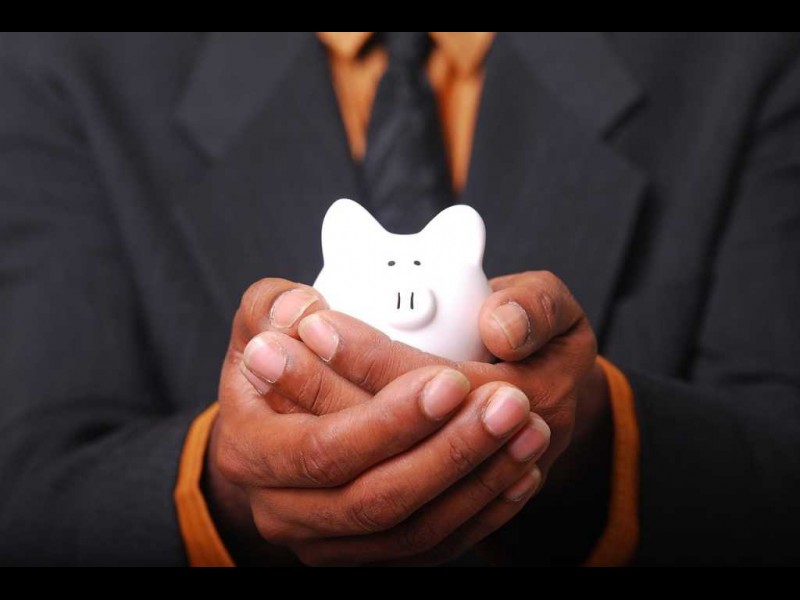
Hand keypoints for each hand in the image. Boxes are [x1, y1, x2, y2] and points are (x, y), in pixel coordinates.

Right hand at [205, 279, 549, 565]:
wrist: (281, 422)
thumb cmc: (280, 357)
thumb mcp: (266, 316)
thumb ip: (274, 303)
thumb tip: (303, 314)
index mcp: (248, 447)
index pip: (322, 449)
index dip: (388, 421)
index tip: (450, 381)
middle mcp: (280, 508)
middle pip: (374, 499)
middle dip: (451, 452)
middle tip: (512, 403)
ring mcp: (326, 540)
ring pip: (412, 530)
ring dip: (480, 481)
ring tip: (530, 429)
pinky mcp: (367, 551)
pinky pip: (430, 547)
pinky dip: (482, 512)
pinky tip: (521, 470)